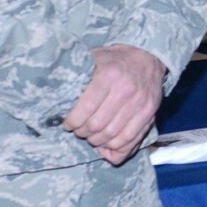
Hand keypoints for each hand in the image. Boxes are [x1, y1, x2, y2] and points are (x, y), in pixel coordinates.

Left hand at [64, 44, 166, 165]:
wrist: (147, 58)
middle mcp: (126, 89)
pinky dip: (115, 148)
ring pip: (112, 135)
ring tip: (91, 137)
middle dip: (83, 133)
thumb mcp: (95, 59)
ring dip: (97, 141)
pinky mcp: (150, 113)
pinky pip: (130, 139)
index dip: (73, 122)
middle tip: (78, 131)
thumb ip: (78, 74)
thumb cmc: (115, 61)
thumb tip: (56, 95)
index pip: (86, 108)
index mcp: (109, 74)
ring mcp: (140, 103)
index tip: (67, 124)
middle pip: (98, 125)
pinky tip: (106, 145)